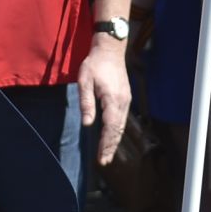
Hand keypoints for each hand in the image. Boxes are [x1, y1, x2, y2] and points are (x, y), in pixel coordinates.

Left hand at [78, 40, 131, 165]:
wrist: (110, 49)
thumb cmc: (95, 64)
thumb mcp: (84, 81)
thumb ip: (86, 102)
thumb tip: (88, 124)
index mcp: (112, 99)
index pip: (109, 127)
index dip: (105, 144)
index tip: (101, 157)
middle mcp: (122, 102)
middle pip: (117, 130)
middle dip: (110, 146)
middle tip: (104, 162)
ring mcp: (126, 100)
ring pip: (121, 125)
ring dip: (114, 140)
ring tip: (107, 154)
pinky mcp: (125, 98)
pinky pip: (122, 119)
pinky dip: (117, 131)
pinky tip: (112, 137)